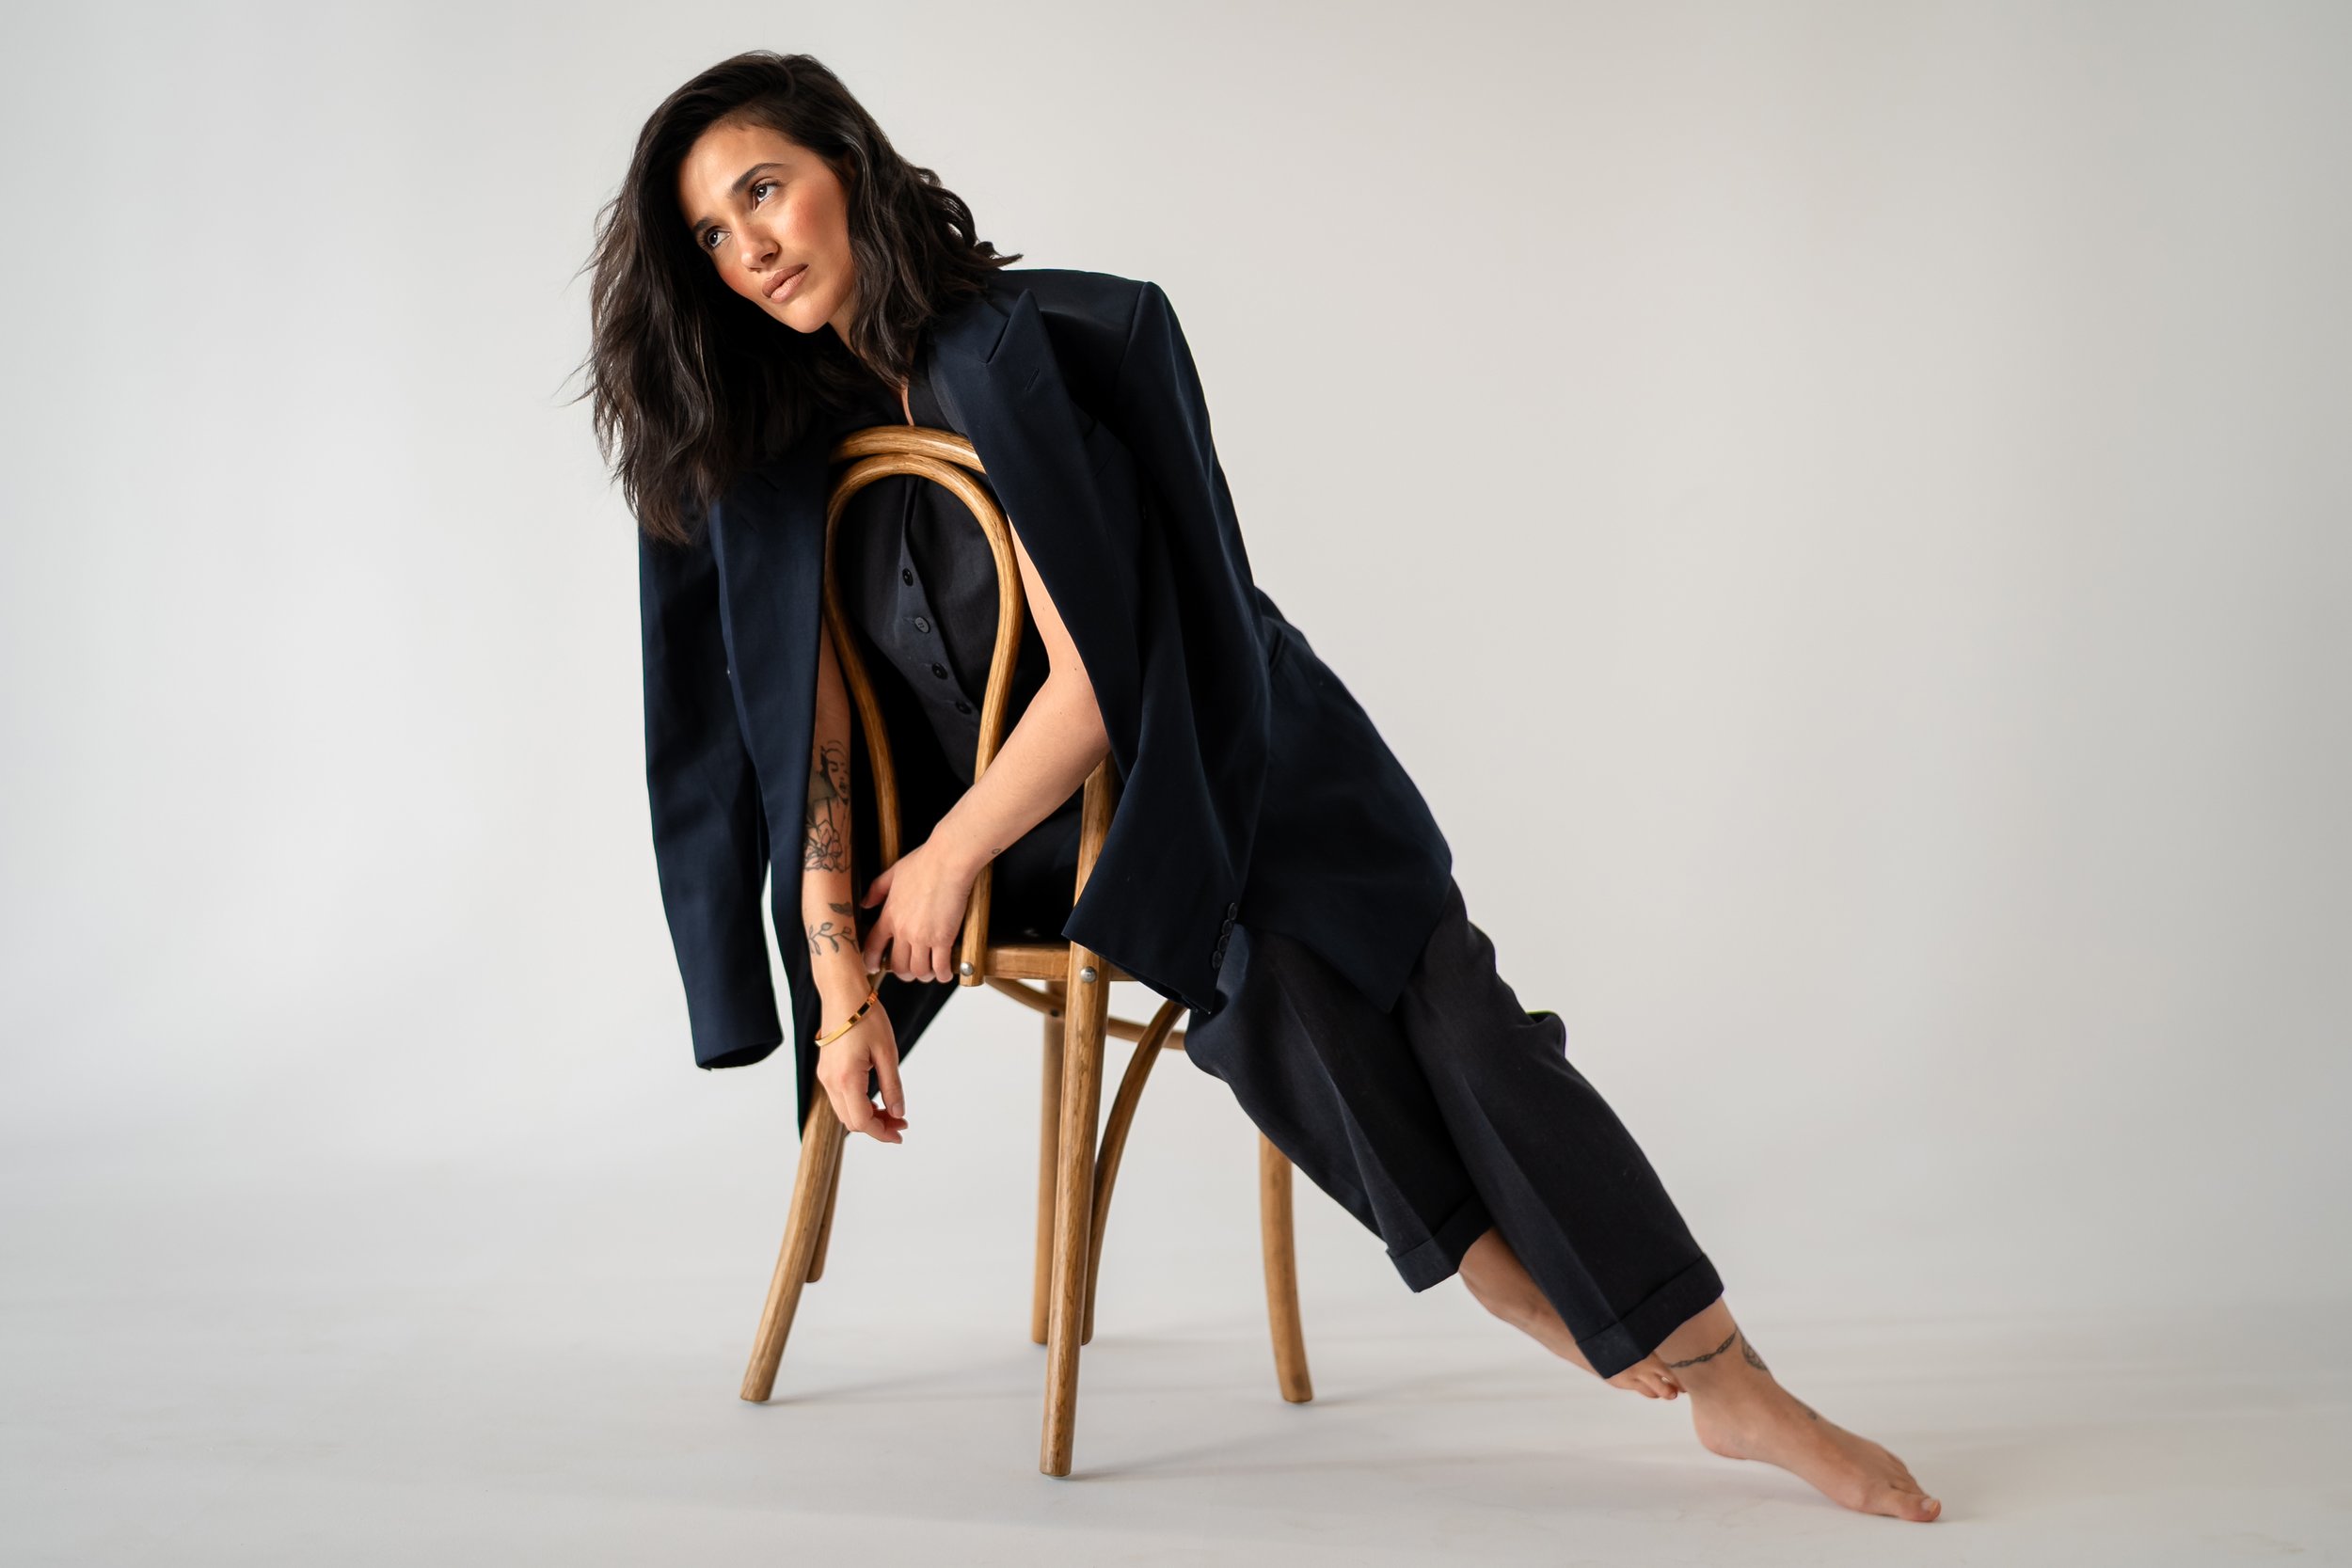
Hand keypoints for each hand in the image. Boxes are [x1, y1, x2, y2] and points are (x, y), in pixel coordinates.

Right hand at [816, 1000, 907, 1142]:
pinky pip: (841, 1098)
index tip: (900, 1134)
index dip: (882, 1133)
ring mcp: (825, 1076)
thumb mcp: (887, 1053)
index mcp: (846, 1079)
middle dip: (877, 1126)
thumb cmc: (867, 1017)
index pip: (862, 1121)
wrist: (843, 994)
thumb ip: (892, 1086)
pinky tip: (875, 1098)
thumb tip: (898, 1113)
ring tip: (892, 1111)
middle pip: (852, 1121)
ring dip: (868, 1116)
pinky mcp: (826, 1070)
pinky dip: (858, 1104)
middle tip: (901, 1121)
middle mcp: (831, 1082)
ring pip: (845, 1111)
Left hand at [859, 835, 979, 984]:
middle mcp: (903, 930)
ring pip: (918, 970)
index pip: (873, 946)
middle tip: (910, 970)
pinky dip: (943, 974)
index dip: (871, 961)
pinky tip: (946, 973)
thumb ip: (877, 890)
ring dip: (923, 975)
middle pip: (898, 965)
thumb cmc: (924, 863)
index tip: (873, 967)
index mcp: (889, 915)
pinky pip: (940, 966)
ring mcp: (923, 936)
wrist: (948, 861)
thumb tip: (866, 903)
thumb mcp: (892, 873)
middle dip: (903, 973)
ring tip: (930, 972)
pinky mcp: (943, 938)